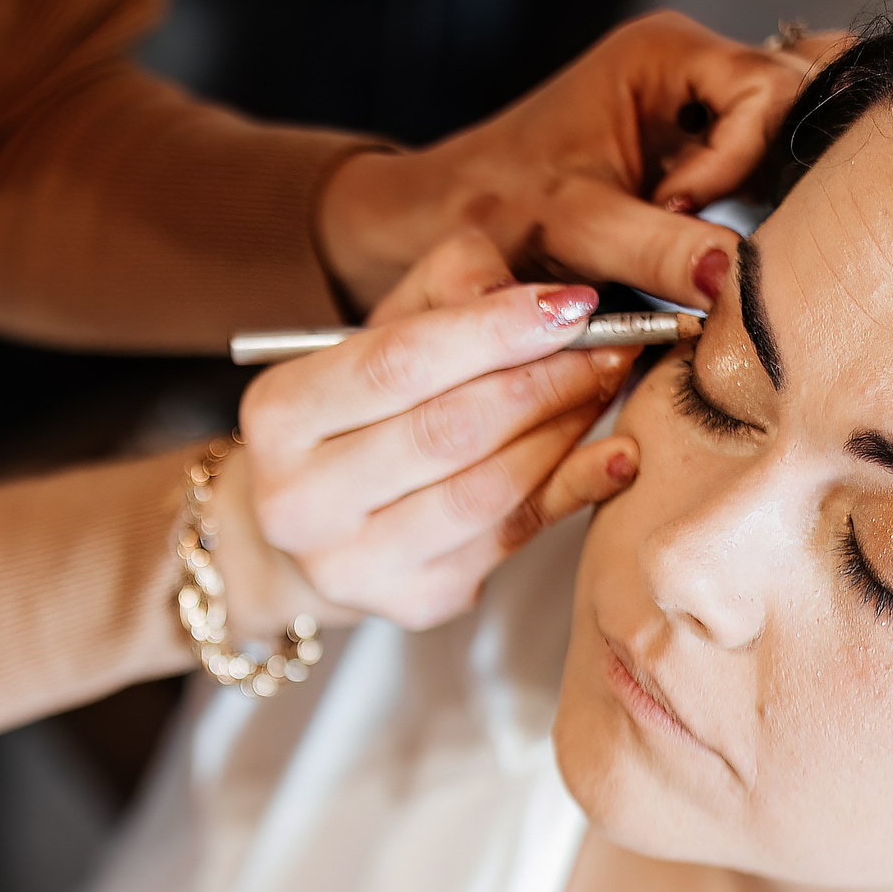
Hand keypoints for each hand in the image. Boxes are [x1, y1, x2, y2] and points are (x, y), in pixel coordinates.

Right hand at [228, 235, 641, 631]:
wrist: (316, 519)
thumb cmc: (360, 411)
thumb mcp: (382, 332)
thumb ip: (452, 290)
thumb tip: (546, 302)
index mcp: (277, 418)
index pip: (397, 364)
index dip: (494, 330)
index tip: (572, 305)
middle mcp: (299, 502)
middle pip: (448, 431)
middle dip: (546, 380)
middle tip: (609, 345)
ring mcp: (354, 564)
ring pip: (486, 491)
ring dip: (565, 430)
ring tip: (607, 384)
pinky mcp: (413, 601)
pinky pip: (511, 538)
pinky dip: (574, 490)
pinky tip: (615, 456)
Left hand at [315, 12, 835, 310]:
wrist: (436, 229)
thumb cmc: (489, 206)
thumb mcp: (576, 227)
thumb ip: (657, 249)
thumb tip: (732, 281)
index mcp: (666, 55)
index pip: (769, 92)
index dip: (742, 158)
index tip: (680, 206)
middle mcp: (691, 76)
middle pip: (787, 120)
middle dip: (758, 185)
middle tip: (698, 232)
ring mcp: (697, 120)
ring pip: (776, 160)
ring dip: (747, 209)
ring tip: (683, 238)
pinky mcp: (693, 166)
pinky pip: (749, 189)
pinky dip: (731, 225)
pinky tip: (688, 249)